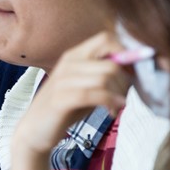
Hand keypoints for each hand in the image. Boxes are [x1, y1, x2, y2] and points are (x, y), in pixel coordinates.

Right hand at [12, 31, 129, 156]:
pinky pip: (95, 94)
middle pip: (111, 62)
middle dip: (126, 82)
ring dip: (119, 95)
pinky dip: (110, 102)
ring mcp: (63, 80)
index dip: (126, 52)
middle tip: (125, 97)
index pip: (106, 38)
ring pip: (105, 78)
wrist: (34, 130)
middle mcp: (69, 63)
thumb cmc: (65, 109)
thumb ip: (105, 76)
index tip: (132, 73)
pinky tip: (112, 112)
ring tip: (117, 107)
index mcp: (74, 55)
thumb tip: (134, 70)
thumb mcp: (86, 87)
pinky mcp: (61, 98)